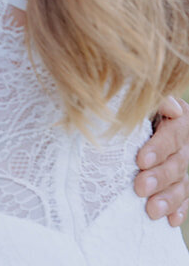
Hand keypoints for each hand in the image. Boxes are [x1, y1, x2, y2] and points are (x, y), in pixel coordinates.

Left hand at [136, 95, 188, 225]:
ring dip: (168, 199)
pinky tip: (171, 220)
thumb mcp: (145, 99)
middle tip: (140, 188)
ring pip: (182, 184)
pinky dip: (179, 209)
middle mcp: (185, 144)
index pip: (173, 136)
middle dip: (159, 178)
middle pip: (177, 163)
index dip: (159, 149)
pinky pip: (184, 198)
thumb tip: (173, 108)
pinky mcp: (180, 182)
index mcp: (180, 120)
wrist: (136, 119)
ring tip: (152, 210)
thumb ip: (157, 101)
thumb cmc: (135, 104)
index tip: (140, 161)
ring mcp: (184, 165)